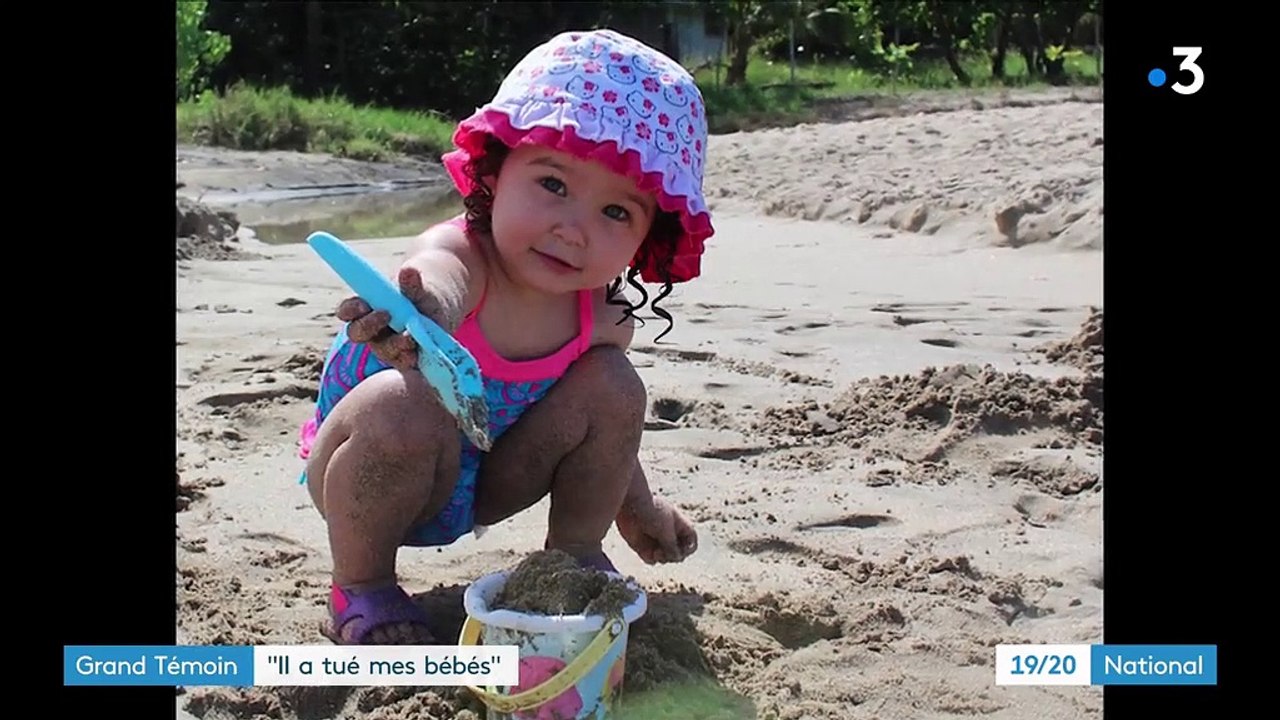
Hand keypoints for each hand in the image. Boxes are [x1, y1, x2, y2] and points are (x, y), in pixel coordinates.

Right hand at [335, 265, 451, 372]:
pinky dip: (408, 358)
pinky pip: (402, 363)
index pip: (347, 311)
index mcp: (365, 309)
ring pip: (382, 350)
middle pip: (357, 333)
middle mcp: (371, 330)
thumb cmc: (421, 295)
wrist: (438, 309)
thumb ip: (412, 284)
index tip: (363, 304)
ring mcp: (386, 347)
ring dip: (394, 344)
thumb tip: (408, 272)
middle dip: (369, 325)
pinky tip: (417, 354)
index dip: (350, 309)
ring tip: (409, 336)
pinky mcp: (403, 359)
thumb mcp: (418, 288)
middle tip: (386, 315)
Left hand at [615, 495, 697, 564]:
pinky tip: (647, 553)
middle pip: (679, 553)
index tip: (684, 550)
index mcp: (679, 525)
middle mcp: (668, 534)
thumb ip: (672, 545)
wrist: (629, 505)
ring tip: (657, 552)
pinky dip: (650, 558)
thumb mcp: (666, 529)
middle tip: (668, 554)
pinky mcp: (643, 545)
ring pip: (665, 558)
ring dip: (663, 558)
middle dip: (675, 556)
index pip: (691, 541)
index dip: (690, 548)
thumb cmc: (651, 512)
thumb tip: (677, 558)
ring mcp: (655, 540)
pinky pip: (651, 559)